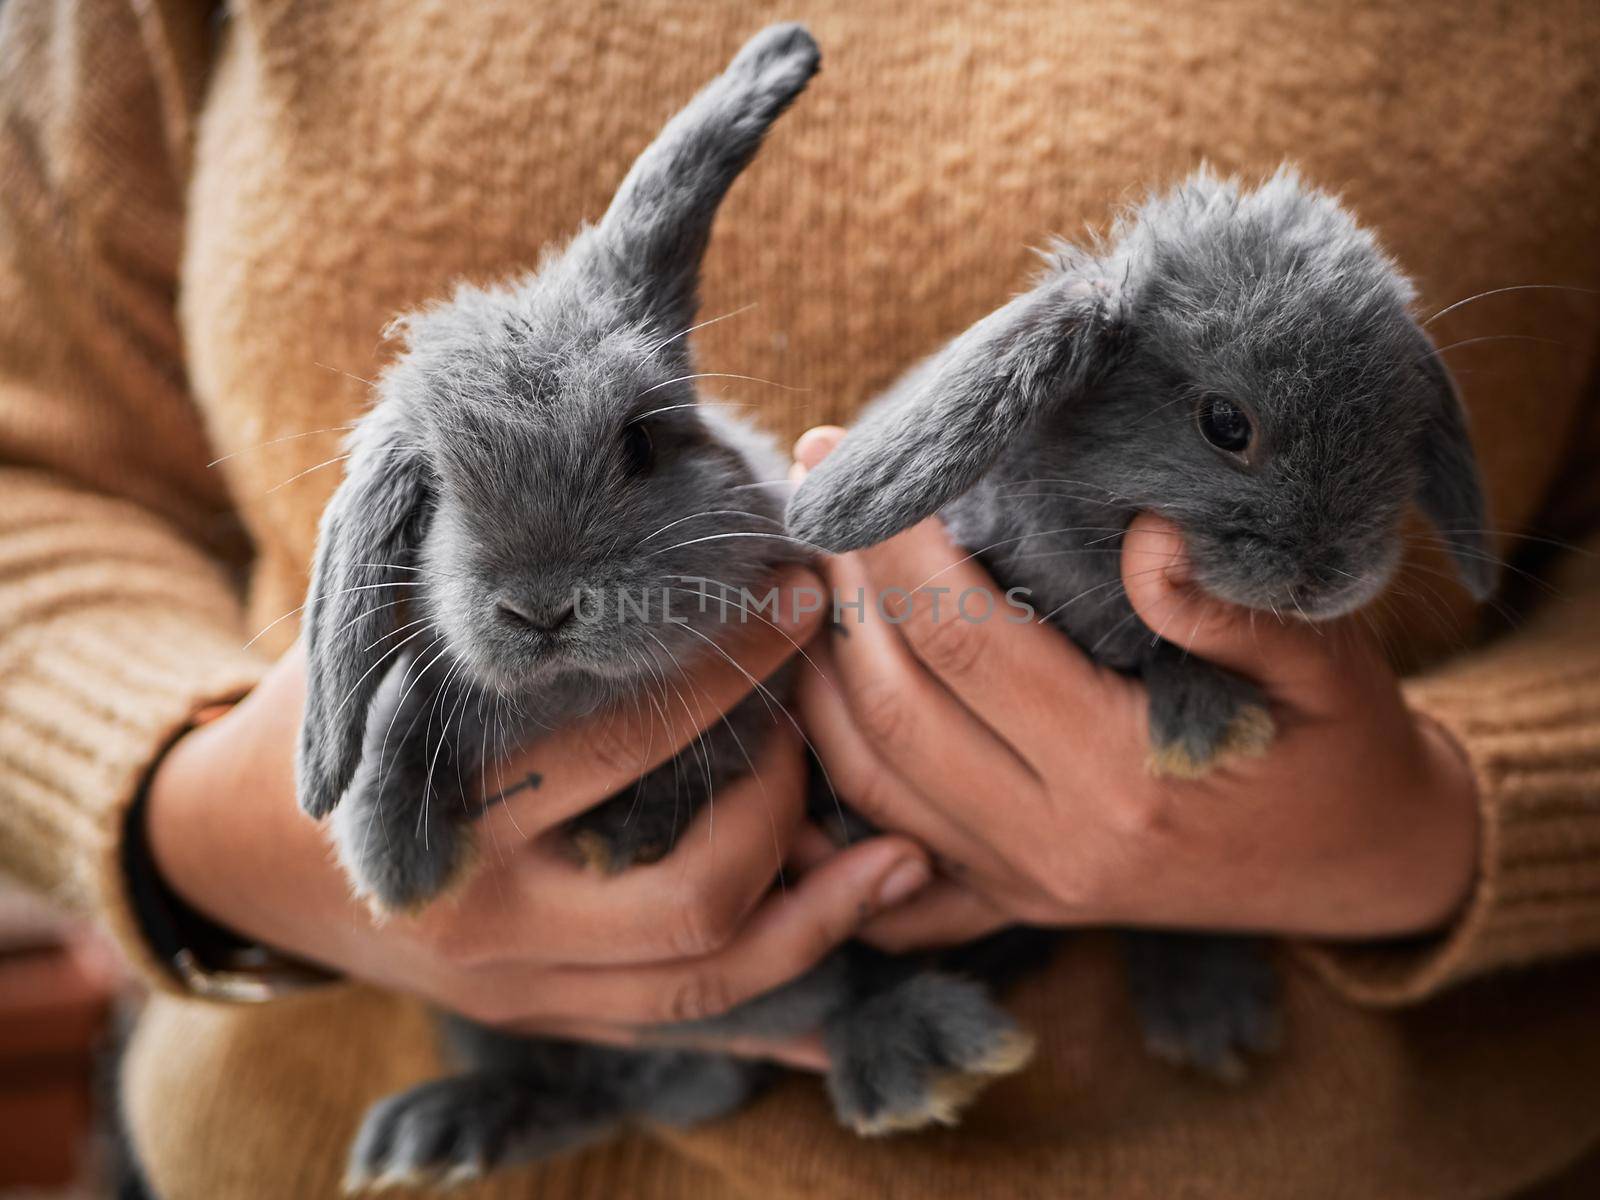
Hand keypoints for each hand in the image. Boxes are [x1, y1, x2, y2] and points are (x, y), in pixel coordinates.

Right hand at [145, 566, 930, 1069]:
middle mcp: (489, 933)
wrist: (235, 854)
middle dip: (782, 803)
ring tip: (904, 854)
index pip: (617, 745)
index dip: (723, 668)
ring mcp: (524, 994)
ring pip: (705, 983)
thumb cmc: (321, 722)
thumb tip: (621, 508)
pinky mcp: (550, 1020)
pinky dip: (780, 1006)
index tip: (799, 597)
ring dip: (819, 918)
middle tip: (820, 721)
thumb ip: (479, 600)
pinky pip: (684, 1028)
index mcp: (442, 824)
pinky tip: (858, 967)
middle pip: (688, 896)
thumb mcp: (376, 646)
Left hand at [790, 428, 1480, 951]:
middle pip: (894, 704)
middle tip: (821, 490)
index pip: (965, 639)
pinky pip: (885, 848)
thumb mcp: (1328, 669)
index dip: (897, 544)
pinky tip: (812, 706)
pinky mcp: (1011, 901)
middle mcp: (1054, 843)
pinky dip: (832, 778)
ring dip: (818, 671)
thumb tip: (1146, 537)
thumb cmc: (1343, 746)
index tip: (861, 456)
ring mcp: (1024, 883)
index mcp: (1125, 776)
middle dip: (841, 587)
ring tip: (809, 571)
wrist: (1367, 868)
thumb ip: (1234, 611)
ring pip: (867, 778)